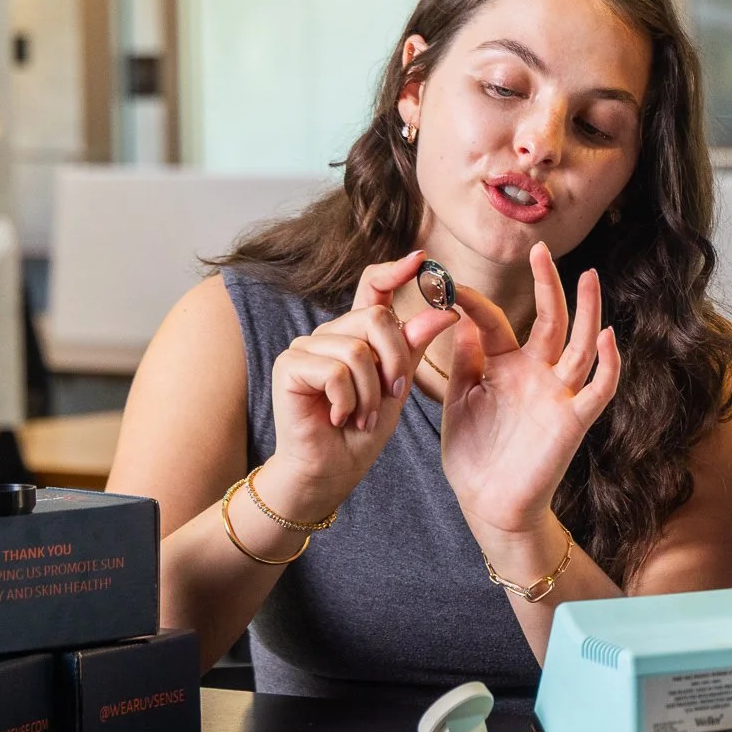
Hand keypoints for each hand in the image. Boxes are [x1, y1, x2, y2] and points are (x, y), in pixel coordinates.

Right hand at [265, 251, 458, 517]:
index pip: (373, 286)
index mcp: (355, 333)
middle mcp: (329, 333)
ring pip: (357, 349)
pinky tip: (339, 417)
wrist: (331, 471)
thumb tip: (443, 310)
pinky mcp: (289, 365)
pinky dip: (347, 400)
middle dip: (396, 361)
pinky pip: (336, 370)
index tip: (422, 259)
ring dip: (370, 391)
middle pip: (375, 317)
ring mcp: (305, 346)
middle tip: (391, 396)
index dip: (396, 269)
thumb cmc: (361, 431)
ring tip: (360, 415)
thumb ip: (412, 349)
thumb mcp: (397, 386)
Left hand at [437, 242, 619, 539]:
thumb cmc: (474, 456)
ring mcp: (558, 394)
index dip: (470, 301)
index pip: (493, 321)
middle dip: (547, 285)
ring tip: (588, 277)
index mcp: (505, 366)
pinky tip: (607, 337)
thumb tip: (461, 319)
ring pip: (579, 344)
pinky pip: (597, 389)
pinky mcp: (573, 421)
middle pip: (549, 319)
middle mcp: (536, 373)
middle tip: (539, 249)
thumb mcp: (460, 400)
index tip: (444, 283)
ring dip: (586, 311)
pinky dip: (607, 364)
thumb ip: (466, 361)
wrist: (489, 505)